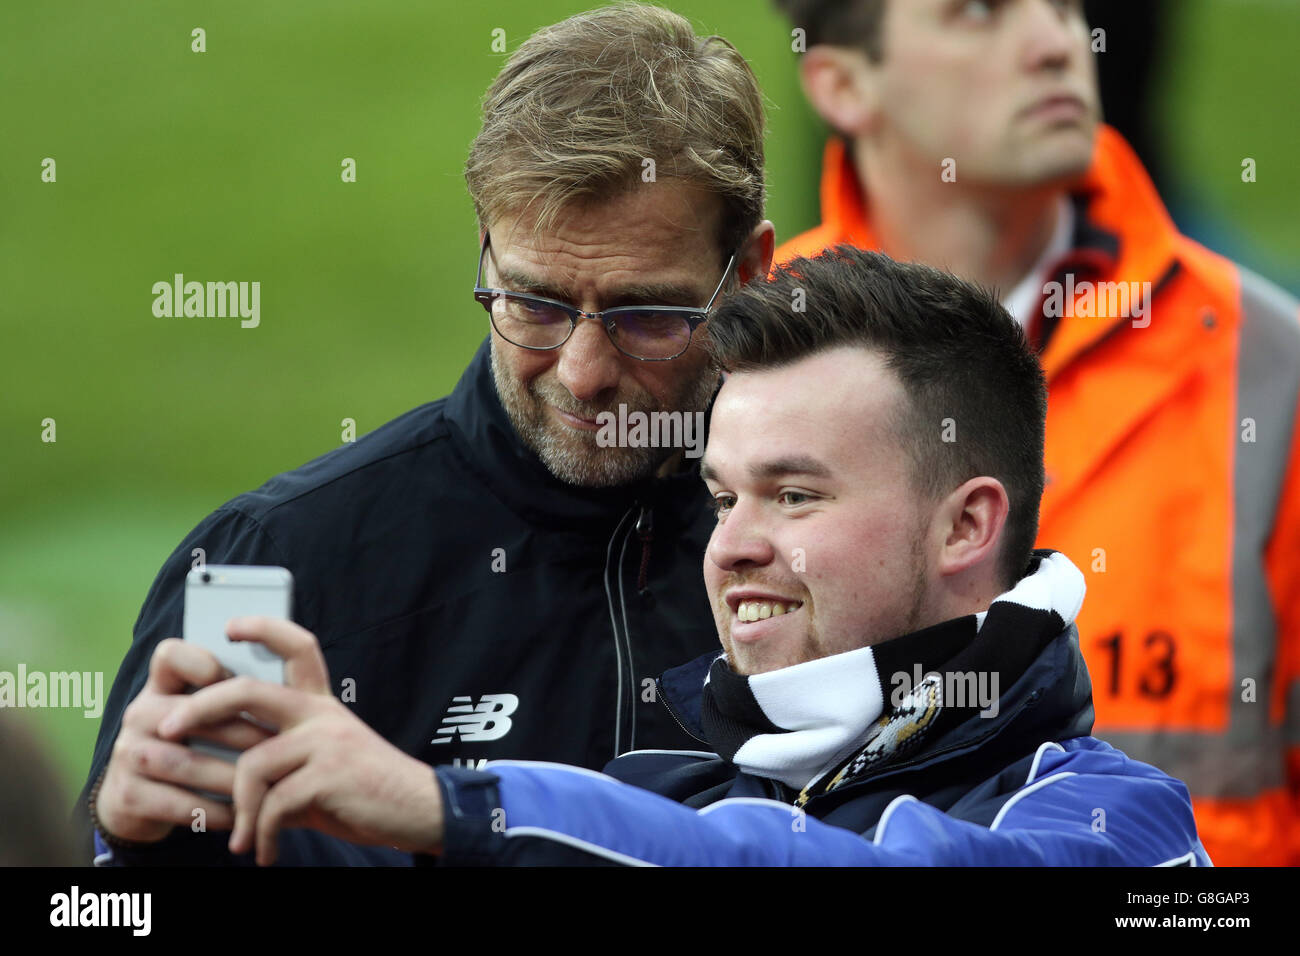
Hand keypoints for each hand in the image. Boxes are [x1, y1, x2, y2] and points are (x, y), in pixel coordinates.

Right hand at [97, 637, 272, 842]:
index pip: (171, 655)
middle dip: (245, 734)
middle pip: (192, 715)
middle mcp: (139, 713)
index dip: (204, 663)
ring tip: (270, 784)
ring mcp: (127, 754)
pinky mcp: (126, 795)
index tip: (243, 681)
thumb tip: (285, 689)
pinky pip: (178, 803)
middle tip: (284, 747)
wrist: (139, 800)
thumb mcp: (202, 714)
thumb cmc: (190, 745)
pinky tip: (243, 813)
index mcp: (161, 686)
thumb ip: (231, 694)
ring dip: (233, 777)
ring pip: (187, 763)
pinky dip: (215, 811)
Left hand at [157, 617, 444, 864]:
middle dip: (198, 708)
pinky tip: (265, 853)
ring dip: (239, 812)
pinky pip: (274, 806)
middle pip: (247, 691)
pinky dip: (263, 836)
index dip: (263, 628)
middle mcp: (321, 714)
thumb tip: (225, 769)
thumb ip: (283, 755)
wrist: (418, 810)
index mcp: (321, 704)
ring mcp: (326, 743)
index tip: (231, 626)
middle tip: (168, 730)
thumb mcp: (325, 761)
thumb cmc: (365, 789)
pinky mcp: (329, 776)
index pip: (297, 647)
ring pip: (252, 767)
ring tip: (244, 839)